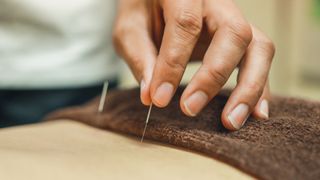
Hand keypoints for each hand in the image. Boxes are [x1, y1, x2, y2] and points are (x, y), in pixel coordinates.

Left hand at [113, 0, 274, 129]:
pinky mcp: (242, 38)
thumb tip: (151, 95)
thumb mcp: (130, 29)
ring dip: (249, 87)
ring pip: (259, 47)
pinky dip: (260, 87)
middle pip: (233, 33)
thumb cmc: (144, 12)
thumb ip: (139, 57)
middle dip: (213, 76)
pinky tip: (255, 113)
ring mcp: (234, 19)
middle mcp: (216, 1)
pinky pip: (261, 59)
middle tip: (190, 108)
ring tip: (232, 121)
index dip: (173, 64)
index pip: (185, 24)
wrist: (159, 1)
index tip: (159, 98)